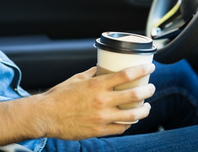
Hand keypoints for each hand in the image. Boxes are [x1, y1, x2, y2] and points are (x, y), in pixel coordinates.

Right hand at [31, 64, 155, 139]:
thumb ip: (92, 73)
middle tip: (151, 88)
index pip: (126, 75)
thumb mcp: (76, 79)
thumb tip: (103, 68)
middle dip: (148, 90)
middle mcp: (102, 101)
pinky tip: (131, 120)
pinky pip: (121, 128)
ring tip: (146, 107)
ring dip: (144, 110)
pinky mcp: (99, 130)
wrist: (46, 116)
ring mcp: (102, 117)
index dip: (142, 70)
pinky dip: (129, 124)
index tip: (150, 67)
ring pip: (132, 115)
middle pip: (135, 95)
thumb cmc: (59, 96)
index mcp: (97, 85)